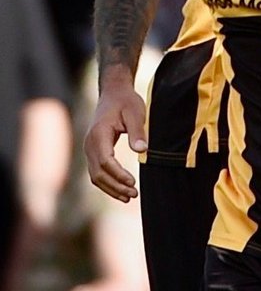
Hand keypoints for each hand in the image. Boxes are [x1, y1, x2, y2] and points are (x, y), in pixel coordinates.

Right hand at [85, 85, 146, 202]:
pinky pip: (96, 172)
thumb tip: (142, 150)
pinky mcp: (94, 151)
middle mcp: (89, 144)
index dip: (118, 174)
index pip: (104, 160)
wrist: (114, 93)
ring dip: (111, 188)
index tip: (132, 183)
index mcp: (98, 134)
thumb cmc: (126, 102)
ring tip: (129, 197)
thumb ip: (137, 131)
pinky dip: (107, 183)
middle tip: (134, 194)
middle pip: (98, 172)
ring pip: (95, 175)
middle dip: (115, 186)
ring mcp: (89, 148)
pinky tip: (120, 190)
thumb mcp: (135, 113)